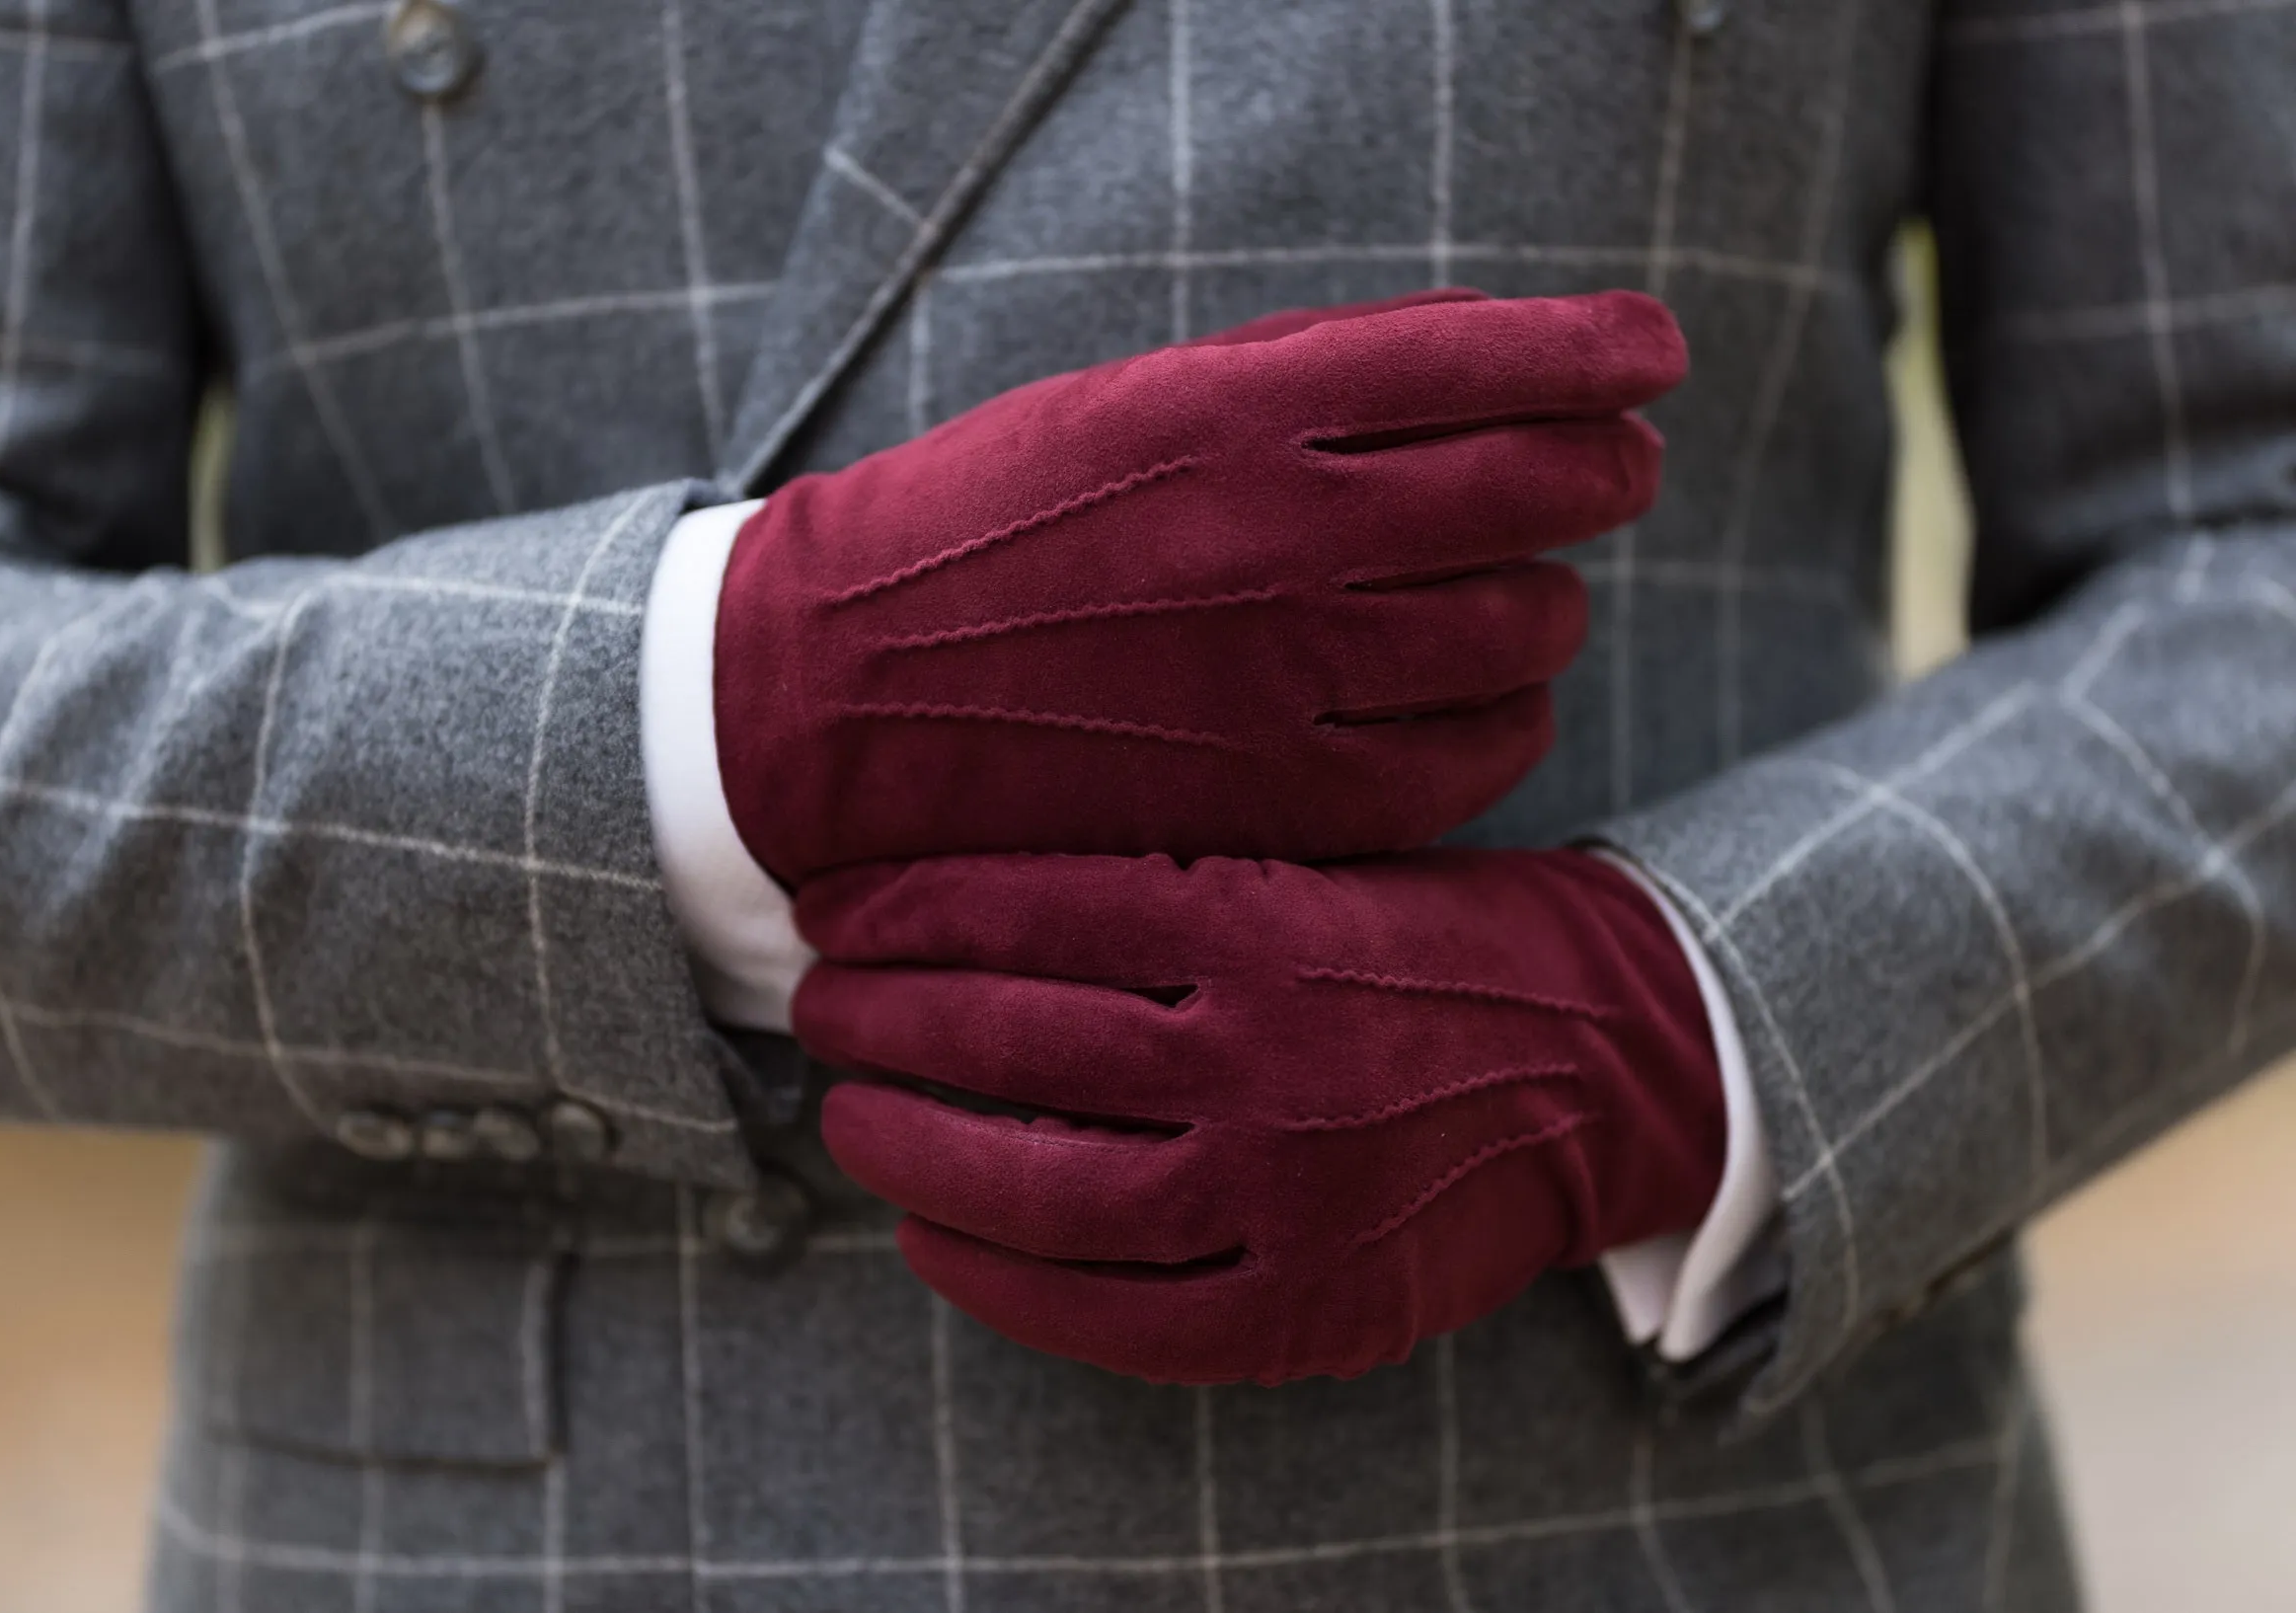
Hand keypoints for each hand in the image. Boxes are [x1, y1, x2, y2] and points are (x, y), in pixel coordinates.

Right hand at [714, 290, 1685, 883]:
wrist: (845, 689)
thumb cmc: (997, 528)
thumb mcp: (1138, 401)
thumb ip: (1315, 377)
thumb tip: (1502, 361)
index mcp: (1240, 410)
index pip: (1492, 358)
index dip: (1601, 348)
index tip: (1648, 352)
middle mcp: (1284, 533)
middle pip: (1545, 490)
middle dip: (1602, 468)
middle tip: (1606, 471)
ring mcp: (1292, 674)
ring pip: (1532, 627)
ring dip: (1545, 598)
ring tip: (1501, 593)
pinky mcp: (1289, 797)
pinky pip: (1483, 755)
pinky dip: (1506, 718)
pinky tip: (1467, 697)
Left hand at [792, 848, 1724, 1384]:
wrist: (1616, 1058)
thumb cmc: (1440, 941)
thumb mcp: (1319, 860)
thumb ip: (1169, 877)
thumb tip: (955, 892)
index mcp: (1268, 920)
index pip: (1031, 904)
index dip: (906, 908)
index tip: (834, 908)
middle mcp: (1269, 1053)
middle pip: (1012, 1040)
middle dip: (881, 1021)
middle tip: (816, 1006)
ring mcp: (1289, 1192)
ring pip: (1042, 1187)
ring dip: (914, 1150)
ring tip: (851, 1118)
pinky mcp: (1311, 1305)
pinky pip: (1116, 1317)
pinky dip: (1001, 1285)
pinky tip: (932, 1242)